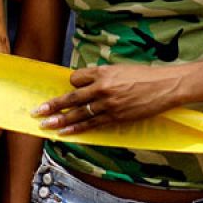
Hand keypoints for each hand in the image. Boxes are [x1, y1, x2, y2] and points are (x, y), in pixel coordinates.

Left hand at [33, 64, 182, 133]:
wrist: (166, 86)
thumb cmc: (145, 75)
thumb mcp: (121, 69)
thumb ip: (102, 76)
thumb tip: (86, 84)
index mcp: (103, 72)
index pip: (76, 79)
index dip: (72, 84)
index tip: (71, 88)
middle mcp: (103, 87)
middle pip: (71, 98)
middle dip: (52, 106)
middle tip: (36, 111)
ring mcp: (109, 104)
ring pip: (78, 114)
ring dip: (60, 121)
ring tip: (46, 125)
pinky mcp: (116, 117)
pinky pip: (92, 124)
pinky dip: (77, 129)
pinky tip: (66, 133)